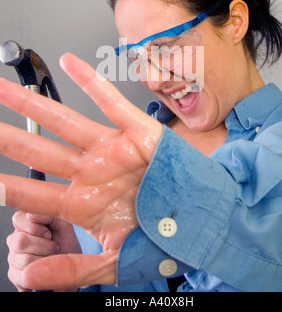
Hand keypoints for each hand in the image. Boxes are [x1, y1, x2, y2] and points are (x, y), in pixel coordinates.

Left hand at [0, 53, 162, 290]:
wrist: (202, 223)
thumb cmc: (160, 238)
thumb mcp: (113, 263)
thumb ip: (70, 270)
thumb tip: (29, 278)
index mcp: (83, 203)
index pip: (33, 195)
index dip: (4, 188)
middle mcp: (92, 172)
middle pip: (40, 151)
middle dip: (7, 138)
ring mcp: (112, 151)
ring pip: (66, 122)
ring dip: (34, 104)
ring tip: (3, 89)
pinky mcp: (138, 133)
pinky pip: (112, 102)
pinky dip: (92, 82)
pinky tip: (69, 63)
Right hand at [7, 212, 80, 291]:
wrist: (70, 264)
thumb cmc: (65, 241)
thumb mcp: (63, 224)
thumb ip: (48, 214)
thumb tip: (30, 214)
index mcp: (23, 223)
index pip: (18, 219)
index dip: (36, 227)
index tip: (48, 233)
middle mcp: (14, 239)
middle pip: (20, 241)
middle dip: (44, 245)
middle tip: (54, 246)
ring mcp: (13, 257)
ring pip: (24, 259)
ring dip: (45, 259)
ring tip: (51, 257)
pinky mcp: (14, 275)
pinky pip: (24, 276)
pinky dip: (41, 273)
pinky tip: (45, 268)